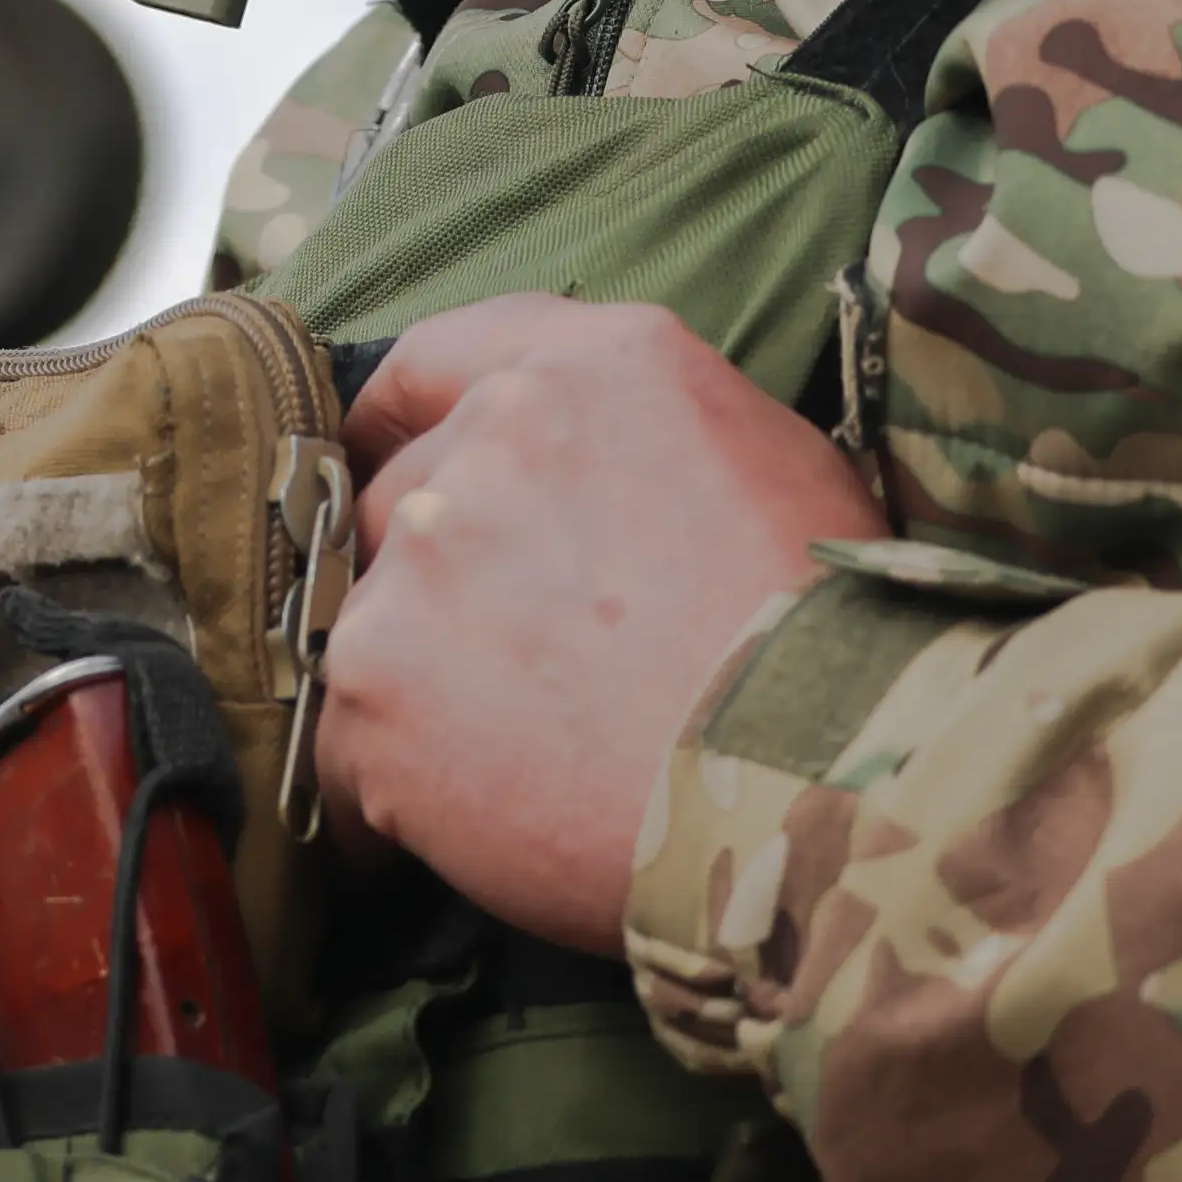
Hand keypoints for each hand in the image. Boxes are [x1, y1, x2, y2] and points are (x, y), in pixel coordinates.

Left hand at [315, 298, 877, 953]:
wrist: (820, 792)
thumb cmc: (832, 646)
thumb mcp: (776, 468)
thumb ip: (645, 439)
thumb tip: (595, 478)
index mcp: (593, 370)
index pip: (442, 356)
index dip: (402, 419)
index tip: (379, 458)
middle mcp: (492, 435)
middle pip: (407, 501)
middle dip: (445, 584)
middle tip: (527, 679)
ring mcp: (423, 556)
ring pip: (375, 622)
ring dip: (425, 689)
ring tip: (529, 766)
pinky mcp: (378, 680)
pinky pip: (348, 744)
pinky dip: (395, 790)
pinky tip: (482, 825)